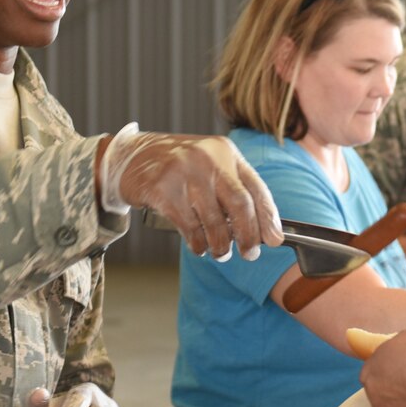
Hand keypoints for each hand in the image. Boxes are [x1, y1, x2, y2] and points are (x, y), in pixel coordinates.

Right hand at [105, 133, 281, 260]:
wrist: (131, 156)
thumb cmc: (177, 167)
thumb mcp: (209, 166)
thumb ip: (232, 190)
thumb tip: (260, 229)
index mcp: (225, 152)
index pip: (255, 187)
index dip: (269, 217)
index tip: (274, 240)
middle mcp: (207, 159)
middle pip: (240, 204)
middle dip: (249, 235)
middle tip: (249, 253)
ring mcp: (183, 173)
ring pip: (214, 221)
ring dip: (220, 245)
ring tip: (220, 252)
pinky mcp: (161, 189)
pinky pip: (188, 227)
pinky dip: (197, 243)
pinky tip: (198, 247)